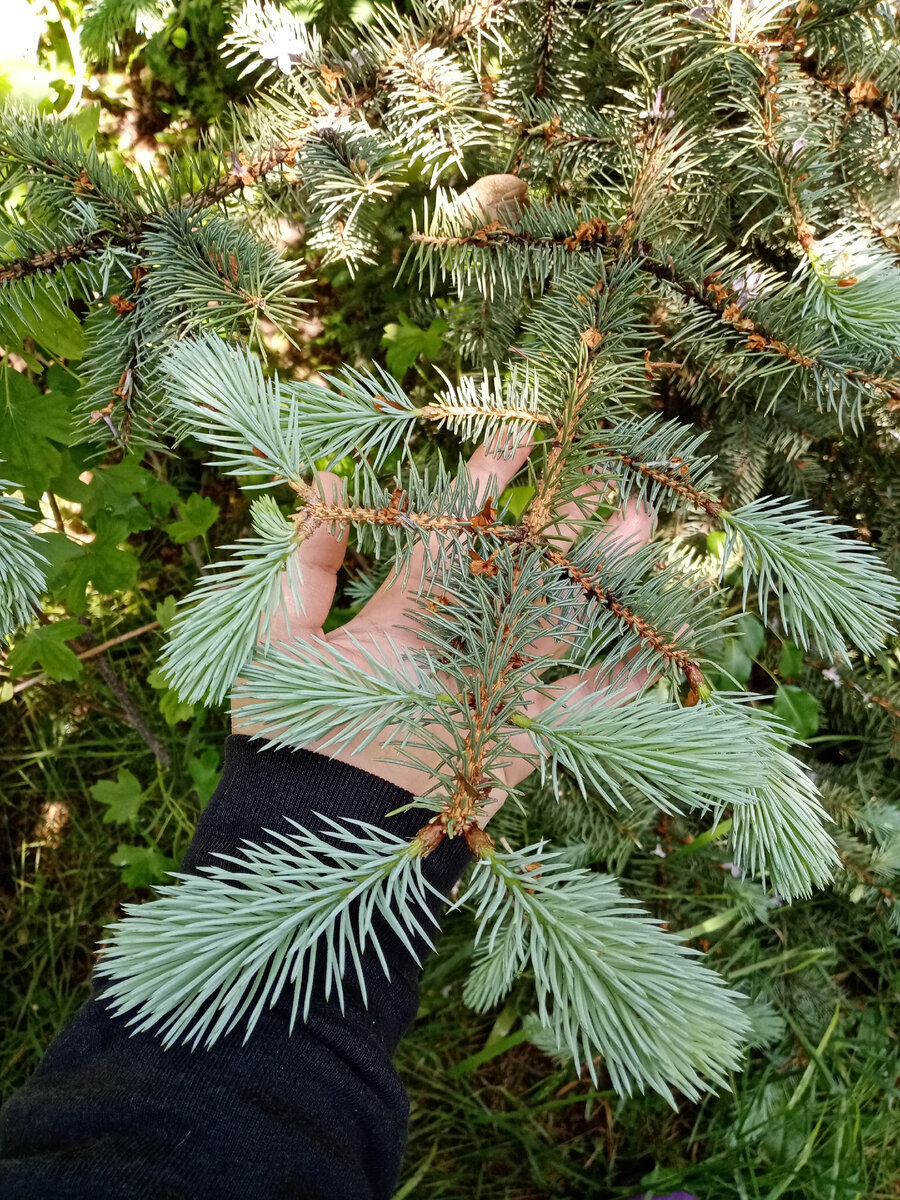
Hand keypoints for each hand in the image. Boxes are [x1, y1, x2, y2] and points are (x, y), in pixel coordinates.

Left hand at [232, 439, 654, 823]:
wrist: (313, 821)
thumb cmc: (289, 734)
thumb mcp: (281, 638)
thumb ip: (306, 565)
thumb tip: (327, 479)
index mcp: (404, 613)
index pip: (453, 534)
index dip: (482, 485)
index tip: (514, 436)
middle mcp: (457, 643)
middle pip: (519, 568)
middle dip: (559, 519)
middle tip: (598, 467)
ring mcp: (494, 687)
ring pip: (560, 617)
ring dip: (602, 572)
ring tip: (640, 520)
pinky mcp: (522, 737)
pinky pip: (584, 705)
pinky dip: (623, 680)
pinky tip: (660, 645)